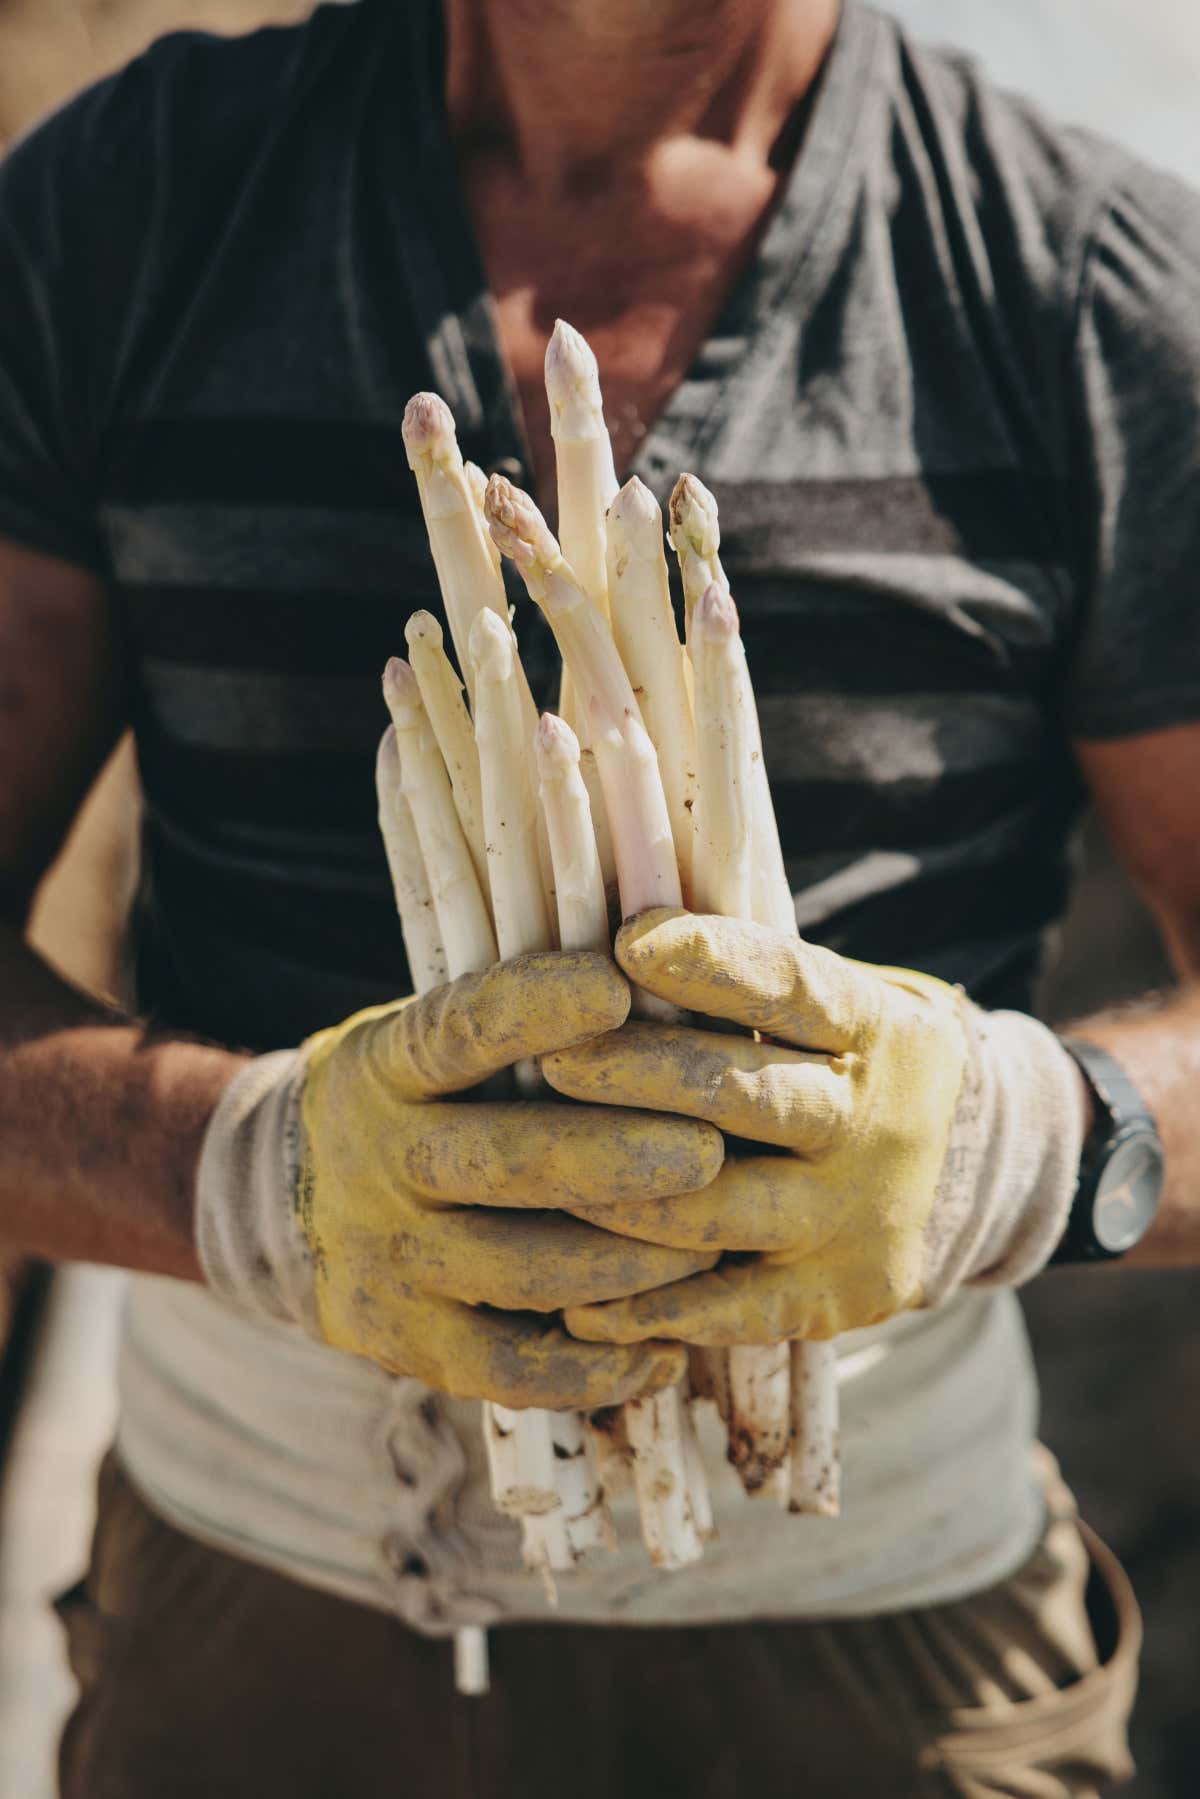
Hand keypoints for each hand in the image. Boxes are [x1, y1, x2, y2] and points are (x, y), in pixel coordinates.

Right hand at [196, 951, 723, 1407]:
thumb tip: (655, 972)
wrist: (278, 1204)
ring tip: (713, 1246)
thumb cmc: (413, 1100)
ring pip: (522, 1269)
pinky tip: (667, 1353)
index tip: (616, 985)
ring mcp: (391, 1257)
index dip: (534, 1008)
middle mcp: (380, 1159)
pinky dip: (594, 1371)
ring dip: (628, 1264)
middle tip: (708, 1151)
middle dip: (616, 1157)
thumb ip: (514, 1026)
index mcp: (387, 1067)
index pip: (459, 1029)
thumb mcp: (427, 1042)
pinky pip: (507, 1368)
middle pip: (505, 1159)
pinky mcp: (409, 1343)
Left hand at [541, 911, 1086, 1346]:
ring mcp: (857, 1213)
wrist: (969, 1172)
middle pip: (746, 1097)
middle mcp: (872, 1120)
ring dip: (619, 1195)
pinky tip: (577, 1307)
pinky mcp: (840, 1295)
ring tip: (535, 1172)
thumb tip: (618, 924)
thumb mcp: (827, 1003)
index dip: (711, 964)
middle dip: (640, 1076)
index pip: (790, 986)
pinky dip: (649, 1309)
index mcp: (872, 1026)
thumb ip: (742, 975)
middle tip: (553, 1059)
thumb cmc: (836, 1062)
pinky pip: (731, 1308)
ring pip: (720, 1207)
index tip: (628, 942)